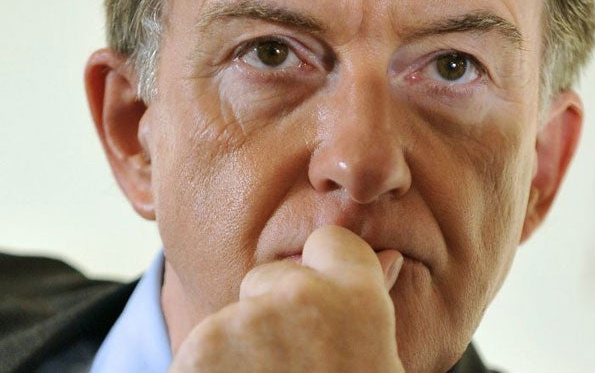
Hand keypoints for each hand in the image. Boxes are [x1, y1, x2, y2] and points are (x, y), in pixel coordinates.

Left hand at [169, 225, 404, 371]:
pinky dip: (209, 371)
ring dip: (240, 350)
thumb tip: (391, 257)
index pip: (329, 241)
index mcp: (357, 299)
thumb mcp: (372, 362)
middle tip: (290, 372)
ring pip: (233, 317)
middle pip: (268, 278)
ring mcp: (244, 322)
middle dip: (270, 314)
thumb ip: (368, 306)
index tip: (319, 305)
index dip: (323, 271)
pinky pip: (202, 348)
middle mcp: (300, 295)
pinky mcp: (198, 351)